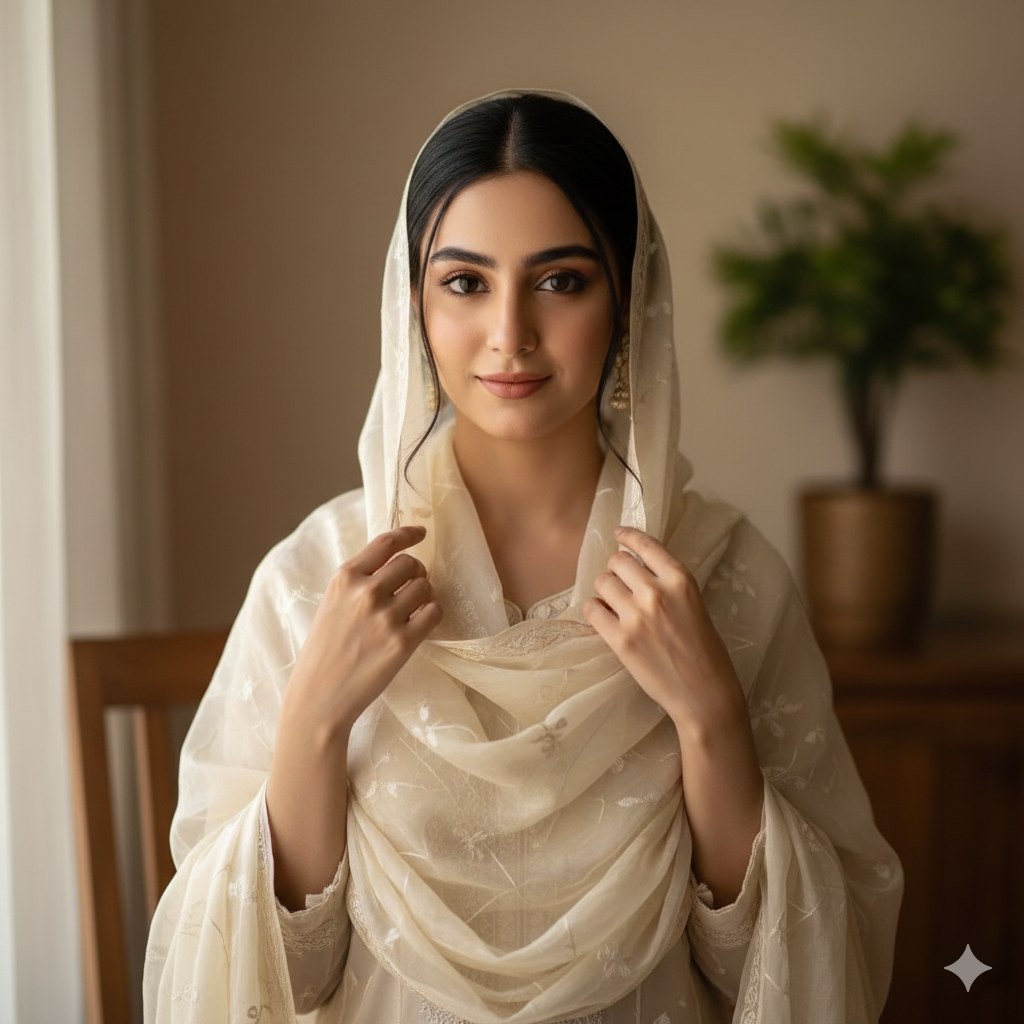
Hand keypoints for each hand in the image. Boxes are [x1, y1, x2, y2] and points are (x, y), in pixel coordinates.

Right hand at [280, 524, 442, 742]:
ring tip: (411, 612)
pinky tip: (420, 625)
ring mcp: (385, 617)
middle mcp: (365, 592)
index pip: (385, 542)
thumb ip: (358, 582)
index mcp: (344, 578)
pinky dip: (432, 615)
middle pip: (411, 564)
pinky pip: (434, 612)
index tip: (422, 532)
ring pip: (426, 587)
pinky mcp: (402, 642)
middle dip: (416, 573)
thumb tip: (397, 562)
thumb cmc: (324, 651)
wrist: (319, 697)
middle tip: (411, 589)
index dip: (408, 534)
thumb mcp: (332, 604)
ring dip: (424, 596)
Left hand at [583, 526, 742, 734]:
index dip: (628, 537)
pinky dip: (595, 611)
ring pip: (602, 583)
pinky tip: (604, 618)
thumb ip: (667, 584)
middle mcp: (656, 592)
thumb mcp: (694, 605)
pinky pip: (591, 609)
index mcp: (681, 580)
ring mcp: (636, 615)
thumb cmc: (705, 651)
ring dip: (605, 591)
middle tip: (622, 586)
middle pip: (618, 562)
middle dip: (617, 571)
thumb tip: (635, 568)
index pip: (646, 545)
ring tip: (615, 605)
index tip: (619, 535)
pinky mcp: (620, 639)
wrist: (704, 694)